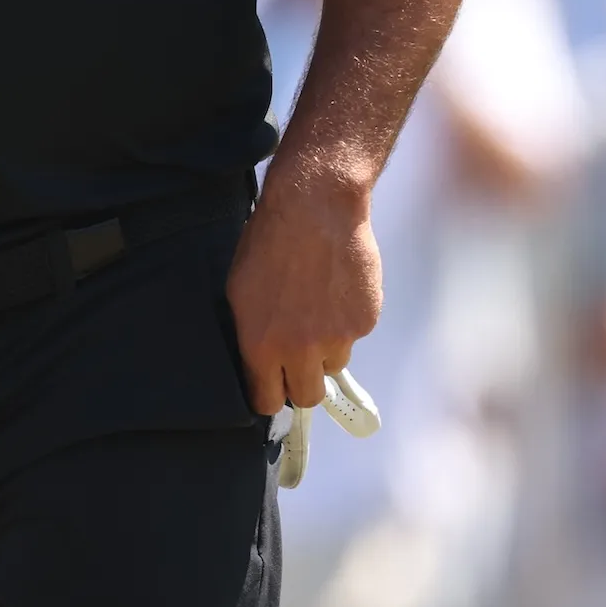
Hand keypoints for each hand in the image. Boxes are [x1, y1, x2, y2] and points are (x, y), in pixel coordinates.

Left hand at [225, 164, 381, 415]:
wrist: (314, 204)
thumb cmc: (268, 241)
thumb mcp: (240, 290)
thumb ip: (251, 335)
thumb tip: (258, 364)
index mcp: (261, 345)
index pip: (267, 401)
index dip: (270, 392)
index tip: (272, 383)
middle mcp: (300, 350)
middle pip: (307, 397)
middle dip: (302, 381)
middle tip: (299, 355)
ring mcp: (337, 338)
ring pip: (333, 364)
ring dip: (326, 347)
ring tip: (317, 304)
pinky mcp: (365, 322)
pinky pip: (354, 335)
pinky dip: (347, 320)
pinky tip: (336, 287)